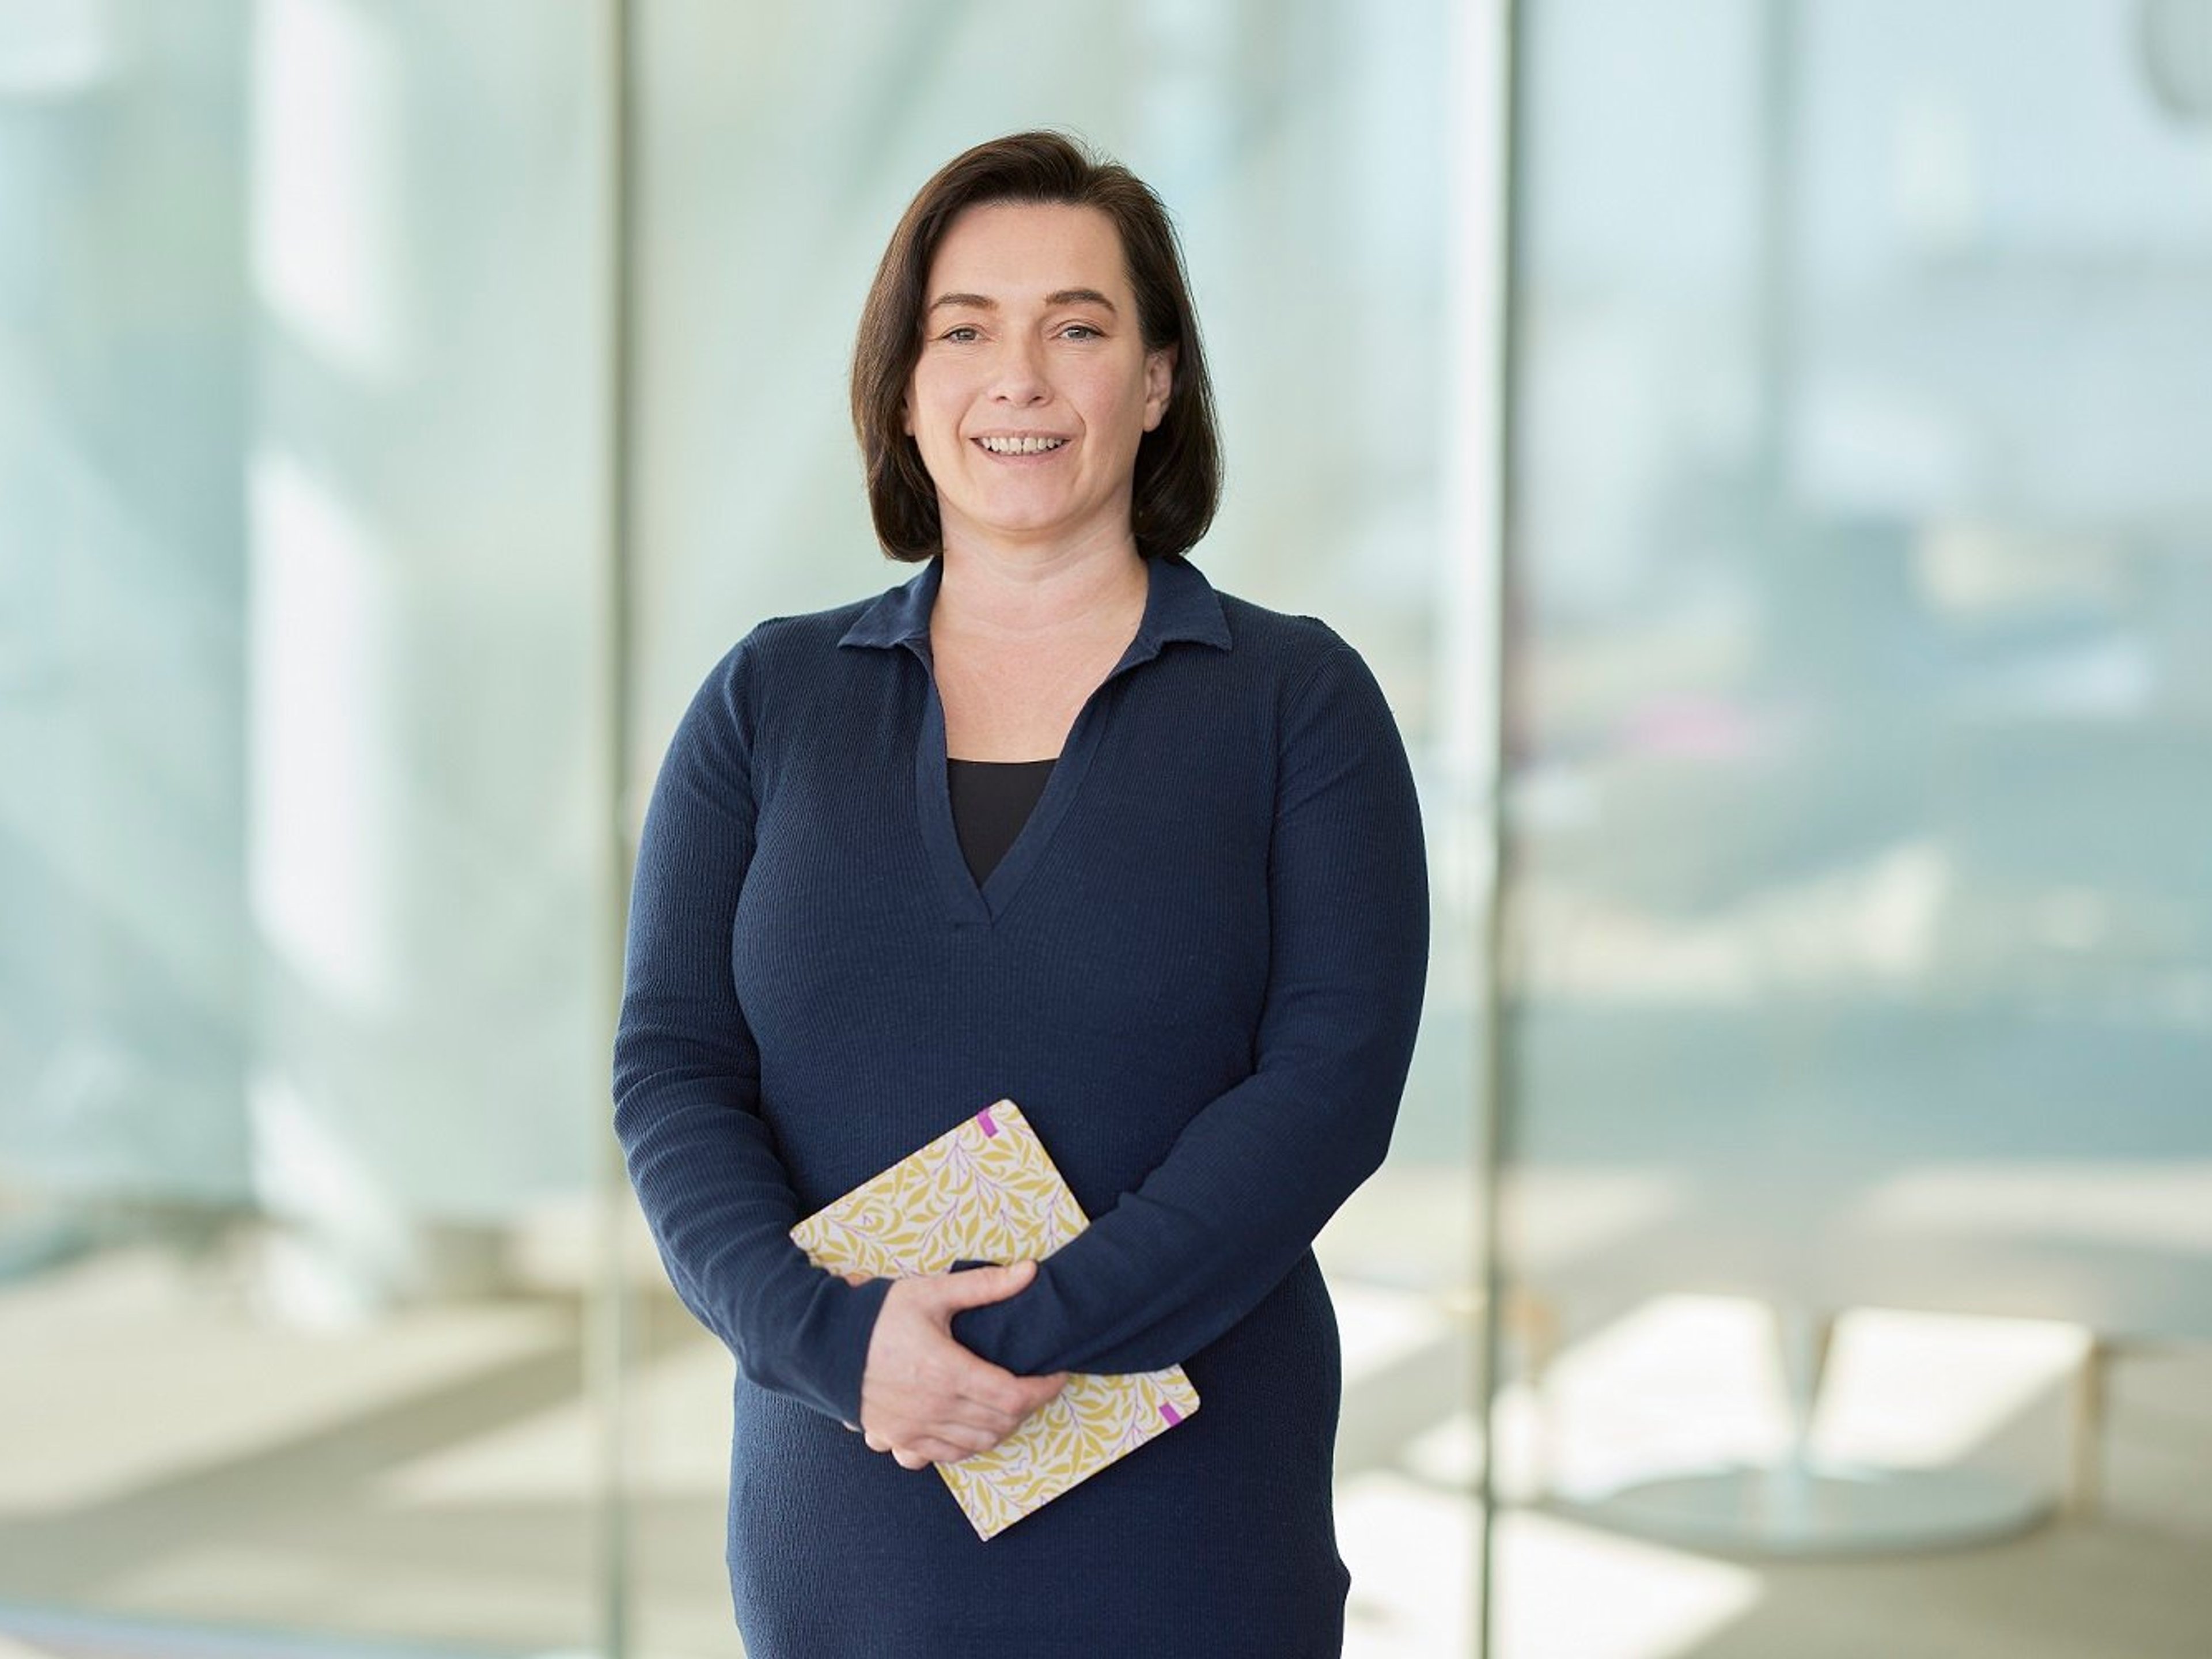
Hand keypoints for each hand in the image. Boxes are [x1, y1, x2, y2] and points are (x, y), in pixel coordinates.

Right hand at [847, 1260, 1068, 1469]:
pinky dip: (963, 1446)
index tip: (1056, 1374)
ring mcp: (914, 1431)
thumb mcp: (932, 1293)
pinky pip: (941, 1457)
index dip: (1044, 1389)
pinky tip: (966, 1425)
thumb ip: (984, 1287)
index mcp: (948, 1373)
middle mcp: (935, 1409)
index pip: (1014, 1396)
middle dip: (1027, 1406)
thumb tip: (1029, 1272)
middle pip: (1001, 1423)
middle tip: (1034, 1383)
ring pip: (976, 1445)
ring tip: (1006, 1403)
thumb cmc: (876, 1316)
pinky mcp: (896, 1439)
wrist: (820, 1343)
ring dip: (999, 1428)